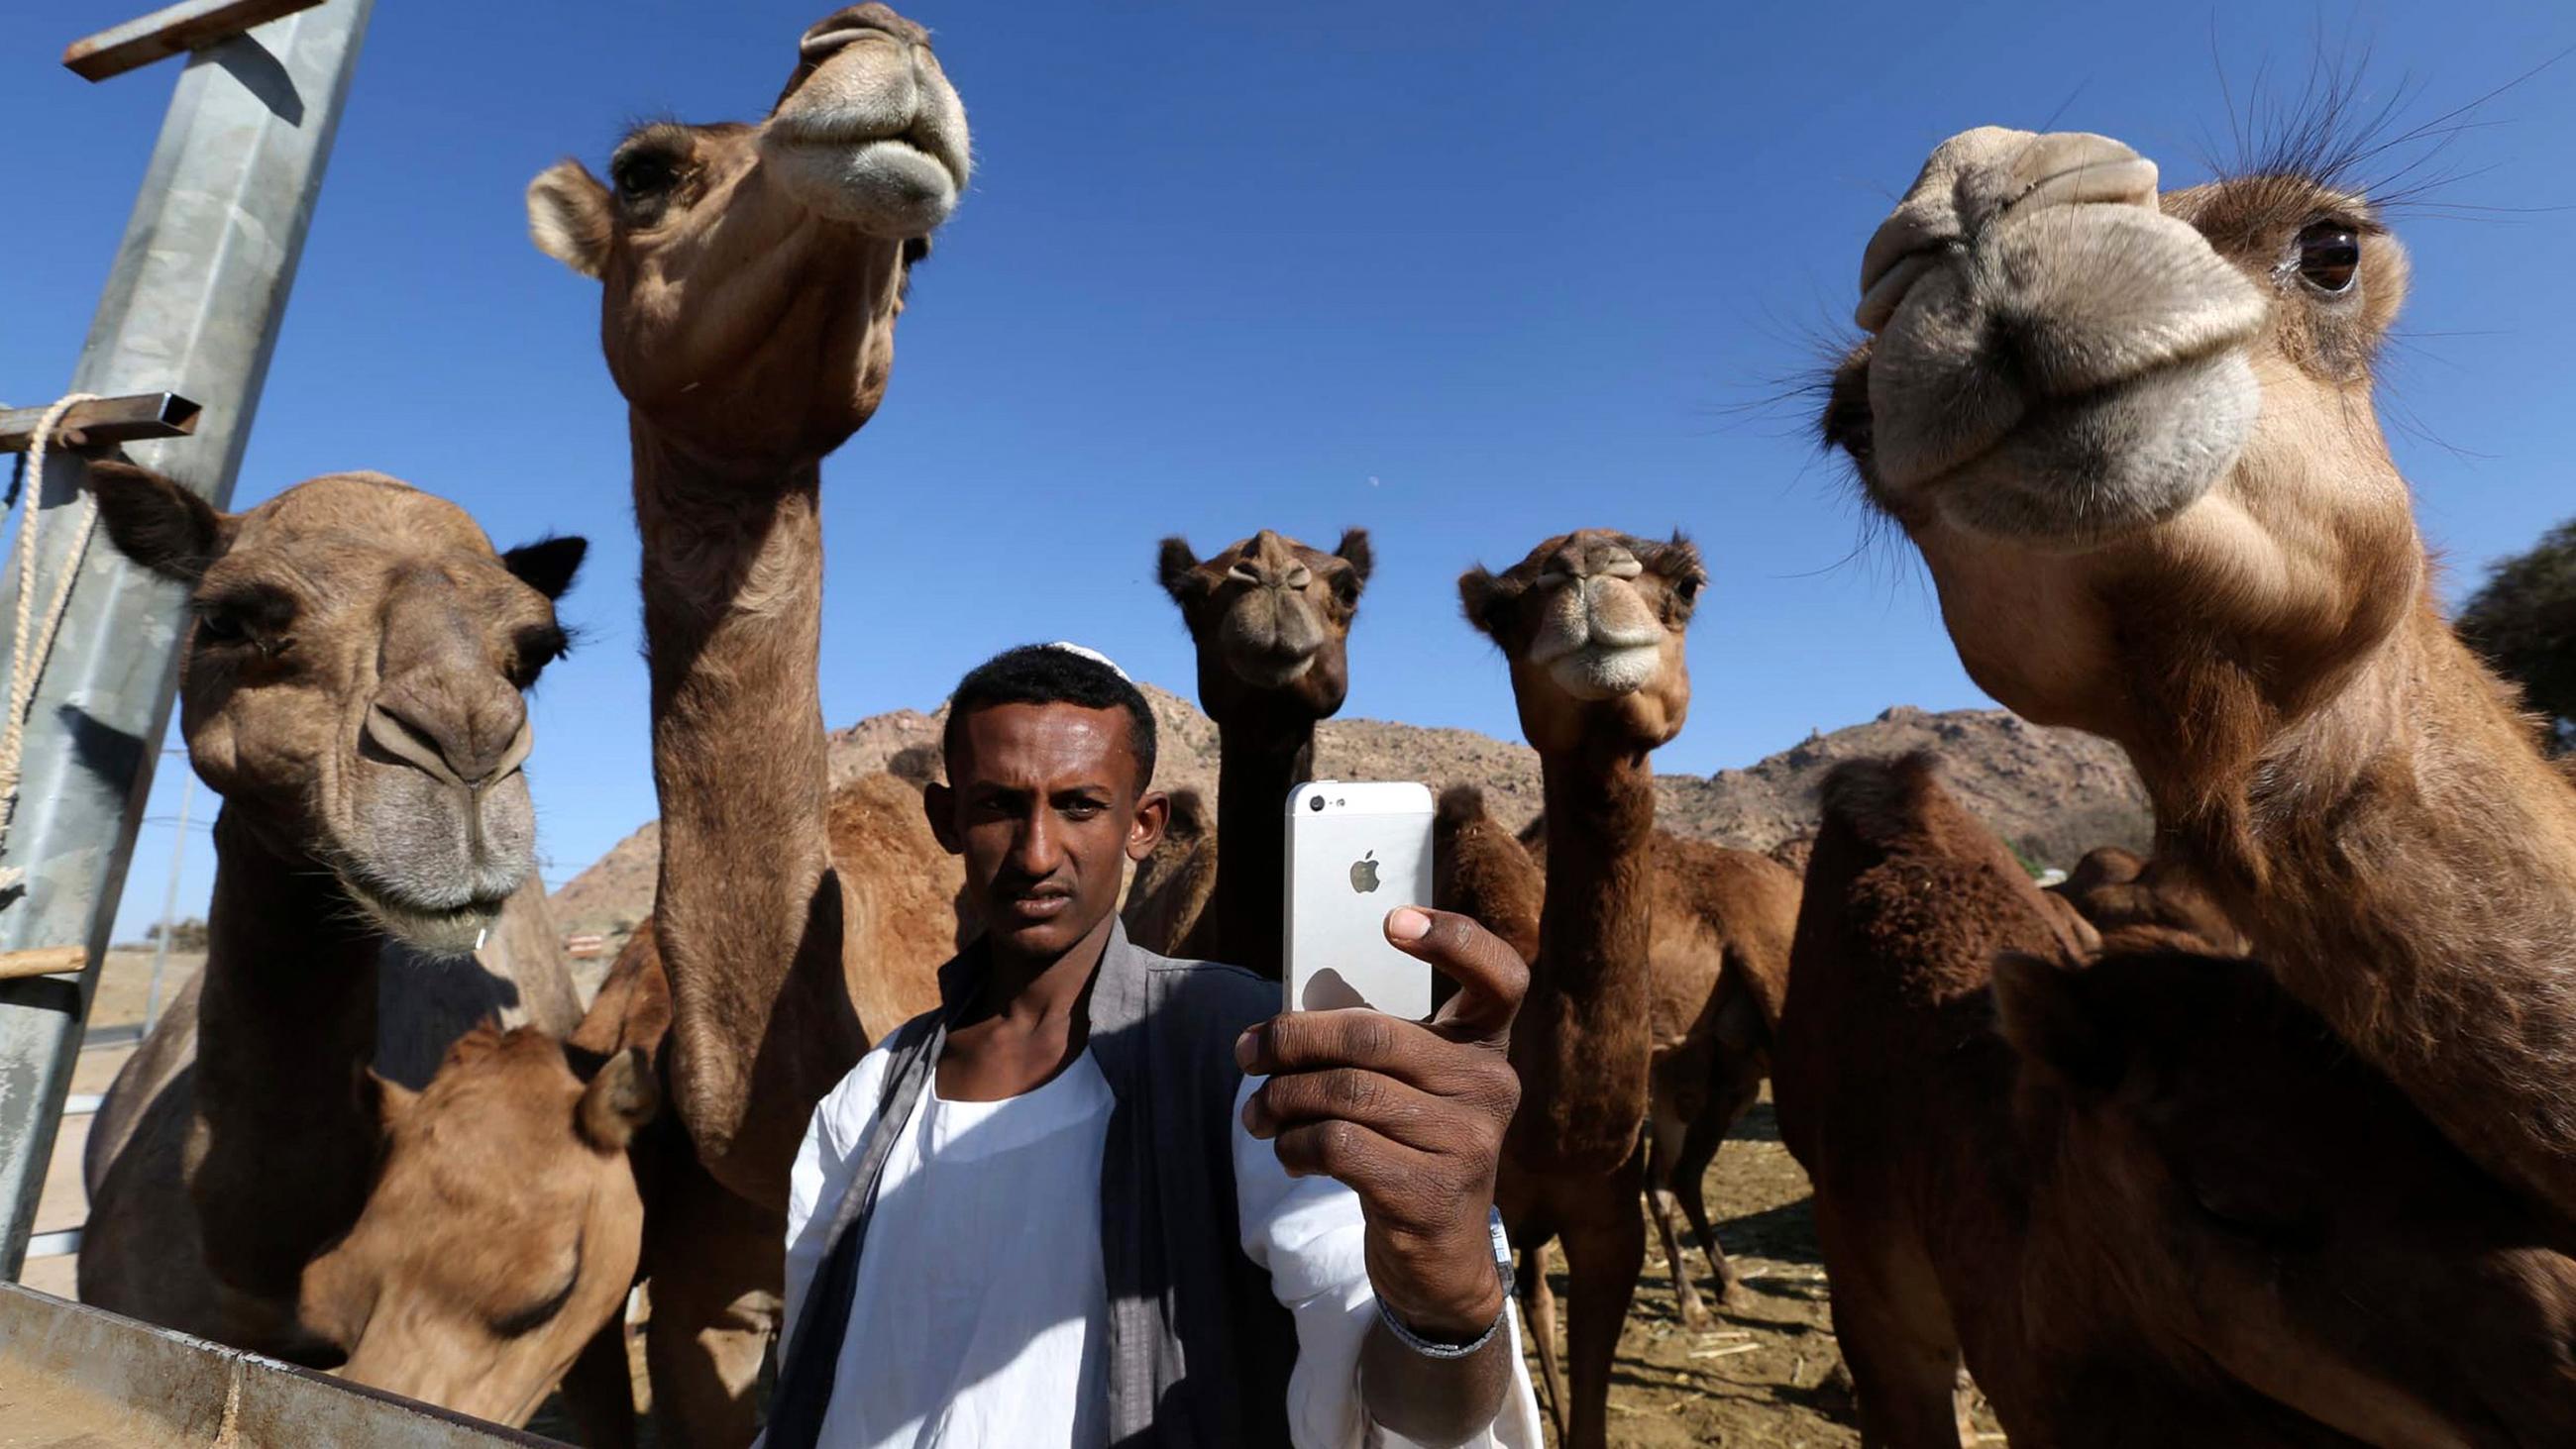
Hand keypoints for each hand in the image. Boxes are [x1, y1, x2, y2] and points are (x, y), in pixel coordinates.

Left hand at [1237, 906, 1526, 1337]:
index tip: (1391, 920)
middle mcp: (1491, 1086)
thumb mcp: (1406, 1090)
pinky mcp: (1433, 1193)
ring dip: (1282, 1100)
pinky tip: (1287, 1151)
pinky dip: (1295, 1144)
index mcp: (1486, 1045)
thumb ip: (1367, 1048)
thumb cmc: (1406, 1149)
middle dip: (1292, 1040)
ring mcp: (1470, 1142)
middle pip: (1373, 1035)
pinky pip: (1339, 1145)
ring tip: (1257, 1114)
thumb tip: (1271, 1033)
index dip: (1455, 938)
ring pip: (1346, 1093)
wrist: (1438, 1257)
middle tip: (1248, 1052)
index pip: (1501, 976)